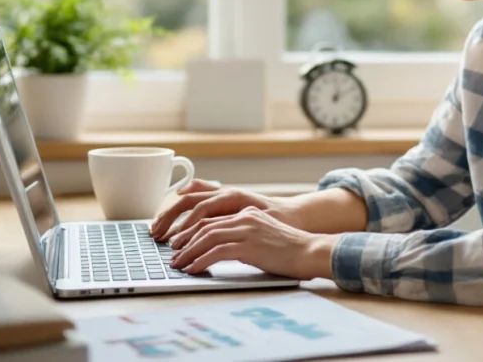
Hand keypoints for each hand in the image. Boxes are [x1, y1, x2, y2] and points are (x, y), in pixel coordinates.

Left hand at [169, 206, 336, 279]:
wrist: (310, 252)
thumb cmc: (290, 249)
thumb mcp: (263, 236)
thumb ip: (244, 236)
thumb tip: (222, 249)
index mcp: (247, 213)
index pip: (211, 218)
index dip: (191, 231)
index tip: (179, 244)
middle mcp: (245, 217)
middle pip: (204, 225)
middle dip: (184, 241)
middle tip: (172, 255)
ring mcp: (247, 230)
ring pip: (207, 237)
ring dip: (188, 252)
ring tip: (178, 264)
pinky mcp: (249, 245)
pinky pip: (217, 252)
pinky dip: (201, 261)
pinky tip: (194, 269)